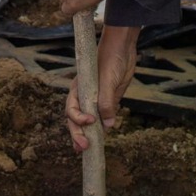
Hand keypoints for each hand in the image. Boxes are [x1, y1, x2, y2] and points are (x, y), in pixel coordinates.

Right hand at [65, 24, 139, 151]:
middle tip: (82, 148)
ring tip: (85, 149)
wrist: (123, 46)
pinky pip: (102, 117)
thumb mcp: (109, 79)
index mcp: (80, 88)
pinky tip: (101, 138)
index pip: (72, 109)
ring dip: (86, 134)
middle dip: (77, 133)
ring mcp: (96, 98)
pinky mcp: (109, 100)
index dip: (78, 119)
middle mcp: (85, 95)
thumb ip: (107, 101)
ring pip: (87, 120)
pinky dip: (100, 128)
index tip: (91, 121)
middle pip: (75, 118)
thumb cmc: (111, 58)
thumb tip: (108, 125)